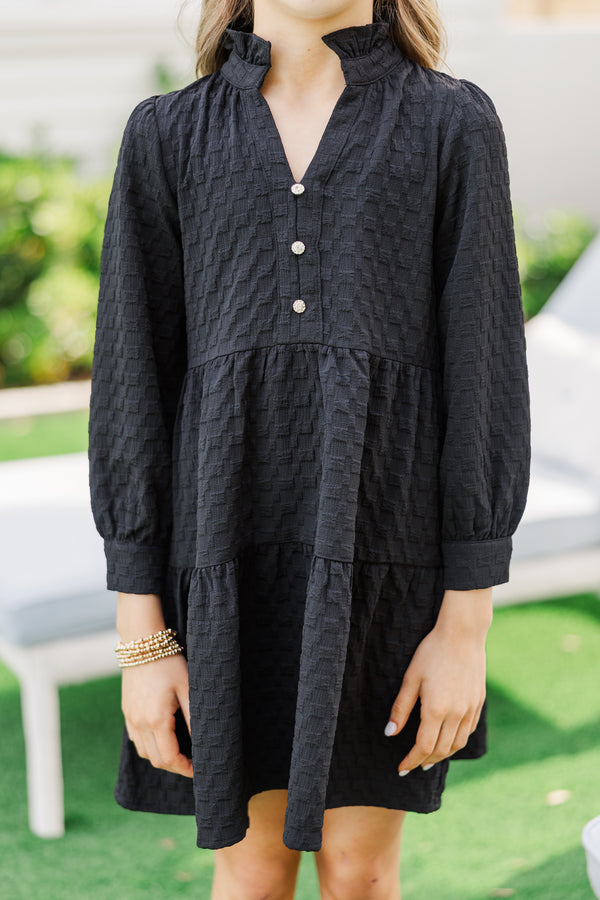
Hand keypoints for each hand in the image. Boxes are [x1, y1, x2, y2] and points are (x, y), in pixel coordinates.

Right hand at [121, 652, 193, 777]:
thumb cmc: (168, 662)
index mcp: (156, 719)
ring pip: (144, 752)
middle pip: (156, 759)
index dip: (185, 768)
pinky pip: (136, 739)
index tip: (198, 769)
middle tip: (192, 763)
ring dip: (161, 757)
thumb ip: (194, 716)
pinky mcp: (127, 711)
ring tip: (180, 752)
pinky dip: (149, 746)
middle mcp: (139, 723)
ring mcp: (130, 718)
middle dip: (175, 766)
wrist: (142, 643)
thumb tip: (203, 741)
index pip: (170, 757)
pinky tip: (163, 738)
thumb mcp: (187, 687)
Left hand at [384, 588, 490, 773]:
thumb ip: (401, 708)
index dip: (411, 760)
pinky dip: (457, 740)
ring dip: (443, 754)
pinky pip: (469, 730)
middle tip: (413, 765)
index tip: (401, 768)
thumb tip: (390, 733)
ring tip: (430, 758)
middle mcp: (456, 714)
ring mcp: (470, 709)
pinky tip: (449, 739)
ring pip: (458, 743)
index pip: (424, 747)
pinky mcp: (479, 702)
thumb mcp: (411, 678)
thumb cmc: (432, 652)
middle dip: (426, 761)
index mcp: (436, 709)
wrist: (463, 634)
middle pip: (441, 750)